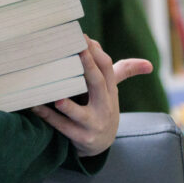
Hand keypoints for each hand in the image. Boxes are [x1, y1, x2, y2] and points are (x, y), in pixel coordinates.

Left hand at [30, 36, 152, 156]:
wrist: (100, 146)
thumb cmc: (101, 110)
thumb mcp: (112, 93)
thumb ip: (122, 74)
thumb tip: (148, 64)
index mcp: (110, 91)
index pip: (107, 68)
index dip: (96, 52)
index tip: (82, 36)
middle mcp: (105, 106)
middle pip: (97, 83)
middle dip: (88, 65)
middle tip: (76, 49)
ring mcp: (94, 123)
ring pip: (81, 113)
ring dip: (68, 105)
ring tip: (57, 96)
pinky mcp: (82, 138)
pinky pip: (63, 127)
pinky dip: (49, 117)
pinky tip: (35, 106)